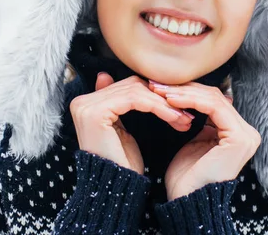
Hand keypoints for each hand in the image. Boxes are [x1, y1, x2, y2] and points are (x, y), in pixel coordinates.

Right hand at [69, 73, 193, 174]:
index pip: (126, 86)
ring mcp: (86, 106)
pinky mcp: (96, 113)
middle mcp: (81, 102)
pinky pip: (135, 99)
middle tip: (185, 112)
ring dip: (164, 103)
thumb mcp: (121, 129)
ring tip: (184, 117)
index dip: (154, 94)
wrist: (116, 192)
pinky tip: (174, 117)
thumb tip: (106, 74)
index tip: (179, 106)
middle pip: (131, 85)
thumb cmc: (122, 164)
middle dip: (162, 98)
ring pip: (136, 90)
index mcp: (85, 103)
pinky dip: (158, 107)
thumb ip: (117, 102)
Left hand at [148, 80, 260, 199]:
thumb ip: (201, 120)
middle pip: (213, 96)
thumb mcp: (196, 140)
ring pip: (212, 98)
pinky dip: (190, 100)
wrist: (187, 201)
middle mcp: (247, 132)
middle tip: (157, 85)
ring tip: (160, 91)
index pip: (213, 100)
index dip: (187, 90)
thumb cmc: (187, 175)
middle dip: (184, 88)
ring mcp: (246, 135)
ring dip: (183, 92)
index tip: (161, 87)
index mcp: (238, 132)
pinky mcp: (239, 137)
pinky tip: (170, 100)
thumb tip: (194, 93)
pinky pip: (213, 107)